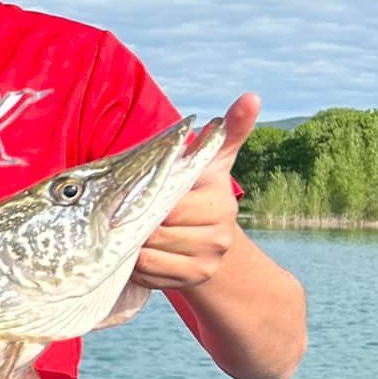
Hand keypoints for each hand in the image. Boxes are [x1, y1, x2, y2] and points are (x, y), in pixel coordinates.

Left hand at [132, 93, 256, 292]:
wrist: (211, 238)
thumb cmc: (201, 191)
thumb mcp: (213, 161)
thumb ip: (230, 130)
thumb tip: (252, 96)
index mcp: (220, 203)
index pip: (171, 207)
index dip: (147, 202)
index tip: (136, 195)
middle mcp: (219, 235)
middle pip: (157, 232)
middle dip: (136, 224)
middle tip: (126, 215)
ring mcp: (207, 262)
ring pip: (150, 256)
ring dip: (132, 246)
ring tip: (131, 232)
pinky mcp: (192, 281)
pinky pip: (149, 276)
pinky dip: (136, 267)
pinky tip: (138, 252)